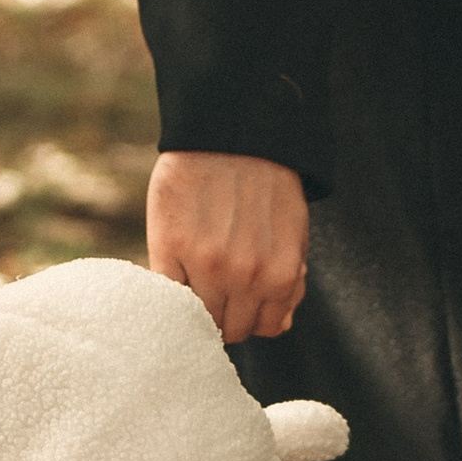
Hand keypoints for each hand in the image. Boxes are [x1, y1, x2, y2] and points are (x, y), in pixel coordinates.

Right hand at [147, 150, 309, 344]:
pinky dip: (171, 291)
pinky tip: (178, 271)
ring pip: (199, 316)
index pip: (263, 328)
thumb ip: (289, 282)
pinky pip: (168, 293)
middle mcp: (245, 277)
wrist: (232, 132)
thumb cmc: (266, 182)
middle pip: (229, 328)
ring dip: (198, 302)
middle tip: (218, 286)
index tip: (241, 301)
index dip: (251, 315)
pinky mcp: (170, 247)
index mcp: (280, 275)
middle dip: (226, 312)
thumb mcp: (293, 234)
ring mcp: (205, 265)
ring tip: (198, 274)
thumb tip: (281, 325)